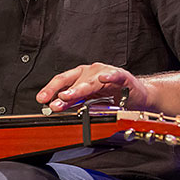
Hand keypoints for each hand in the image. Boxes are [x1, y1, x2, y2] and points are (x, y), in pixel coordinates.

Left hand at [35, 62, 152, 111]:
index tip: (41, 100)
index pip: (62, 81)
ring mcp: (106, 73)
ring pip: (90, 81)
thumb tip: (56, 107)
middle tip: (53, 103)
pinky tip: (103, 78)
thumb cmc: (113, 95)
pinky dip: (109, 77)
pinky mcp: (122, 77)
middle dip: (61, 92)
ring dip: (78, 89)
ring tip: (68, 96)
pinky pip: (115, 76)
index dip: (50, 89)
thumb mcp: (90, 100)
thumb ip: (74, 103)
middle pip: (73, 81)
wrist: (138, 95)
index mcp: (81, 76)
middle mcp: (91, 72)